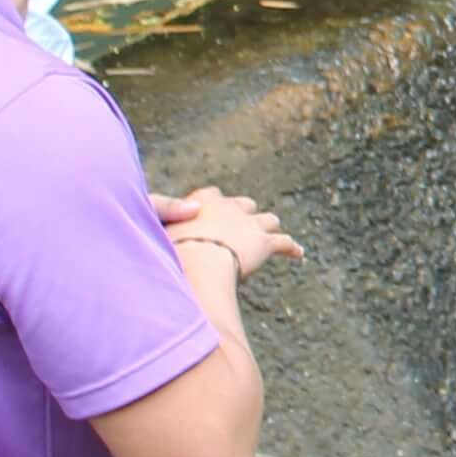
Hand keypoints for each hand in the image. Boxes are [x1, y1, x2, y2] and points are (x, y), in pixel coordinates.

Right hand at [156, 189, 301, 275]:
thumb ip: (165, 216)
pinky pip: (285, 243)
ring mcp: (250, 224)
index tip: (208, 216)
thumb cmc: (168, 249)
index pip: (211, 197)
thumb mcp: (156, 228)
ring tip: (272, 236)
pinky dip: (292, 248)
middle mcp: (230, 207)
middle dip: (245, 215)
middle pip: (244, 205)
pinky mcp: (264, 243)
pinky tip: (299, 254)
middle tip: (243, 229)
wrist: (192, 259)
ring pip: (268, 221)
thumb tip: (189, 211)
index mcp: (203, 200)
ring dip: (269, 228)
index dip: (213, 207)